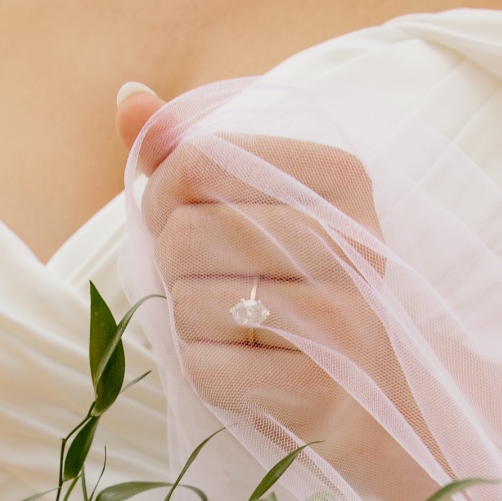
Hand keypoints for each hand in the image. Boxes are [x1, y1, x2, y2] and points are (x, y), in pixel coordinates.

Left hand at [114, 82, 439, 500]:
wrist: (371, 402)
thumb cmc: (294, 293)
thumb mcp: (255, 212)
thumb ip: (190, 156)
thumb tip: (130, 98)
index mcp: (343, 178)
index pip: (200, 160)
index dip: (164, 196)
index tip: (184, 219)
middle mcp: (352, 243)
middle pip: (186, 233)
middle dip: (173, 269)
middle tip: (209, 285)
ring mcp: (341, 319)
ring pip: (189, 304)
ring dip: (189, 325)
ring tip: (235, 331)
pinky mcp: (318, 387)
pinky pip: (203, 368)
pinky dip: (204, 373)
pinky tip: (247, 371)